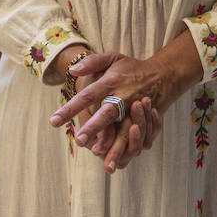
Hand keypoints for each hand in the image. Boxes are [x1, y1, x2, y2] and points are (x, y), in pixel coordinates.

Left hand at [49, 51, 178, 172]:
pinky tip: (116, 158)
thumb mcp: (112, 57)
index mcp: (111, 81)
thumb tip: (72, 70)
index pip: (88, 94)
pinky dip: (126, 147)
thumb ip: (91, 62)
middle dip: (93, 127)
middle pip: (106, 113)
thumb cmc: (131, 68)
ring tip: (97, 154)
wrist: (163, 75)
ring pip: (122, 129)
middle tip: (78, 140)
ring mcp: (135, 110)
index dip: (71, 108)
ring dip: (111, 143)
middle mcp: (123, 96)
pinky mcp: (144, 120)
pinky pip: (136, 135)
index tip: (54, 121)